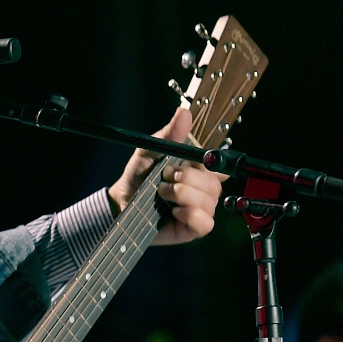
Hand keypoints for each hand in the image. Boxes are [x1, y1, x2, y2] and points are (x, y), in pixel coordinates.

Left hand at [106, 108, 226, 245]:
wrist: (122, 200)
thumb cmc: (139, 175)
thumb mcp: (151, 149)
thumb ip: (170, 133)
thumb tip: (184, 112)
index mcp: (198, 169)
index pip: (220, 166)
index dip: (211, 164)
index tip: (196, 161)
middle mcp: (203, 190)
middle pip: (215, 185)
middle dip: (188, 179)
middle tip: (166, 178)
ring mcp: (200, 210)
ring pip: (210, 202)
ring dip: (183, 195)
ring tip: (163, 193)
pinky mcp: (193, 229)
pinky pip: (205, 223)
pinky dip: (191, 215)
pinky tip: (175, 211)